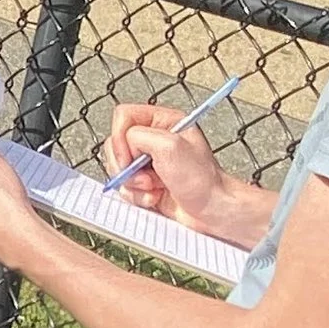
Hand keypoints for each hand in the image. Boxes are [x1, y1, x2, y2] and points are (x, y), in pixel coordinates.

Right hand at [102, 104, 229, 223]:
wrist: (212, 210)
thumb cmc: (202, 180)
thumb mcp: (170, 146)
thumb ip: (138, 136)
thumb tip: (124, 146)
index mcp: (164, 122)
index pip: (124, 116)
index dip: (120, 137)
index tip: (129, 156)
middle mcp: (154, 140)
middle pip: (116, 144)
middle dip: (127, 165)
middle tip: (145, 175)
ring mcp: (148, 163)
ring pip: (119, 168)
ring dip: (133, 183)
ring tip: (153, 186)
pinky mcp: (145, 184)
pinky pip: (125, 188)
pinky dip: (137, 196)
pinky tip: (155, 196)